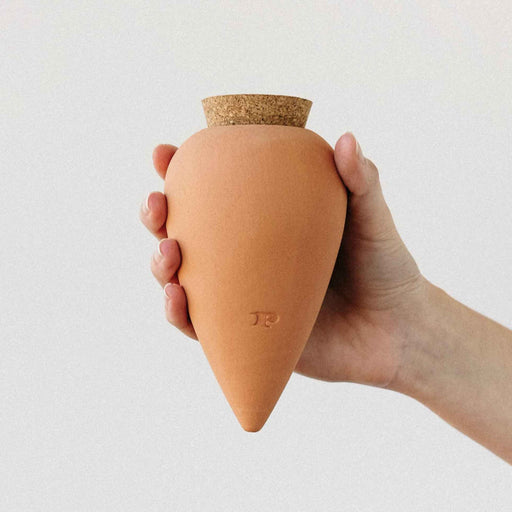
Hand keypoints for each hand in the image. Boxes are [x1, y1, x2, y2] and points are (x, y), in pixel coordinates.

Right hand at [140, 134, 426, 388]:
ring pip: (183, 278)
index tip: (164, 154)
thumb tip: (346, 138)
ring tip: (167, 252)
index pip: (217, 192)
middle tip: (155, 203)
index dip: (181, 171)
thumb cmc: (385, 268)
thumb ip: (361, 181)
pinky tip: (176, 297)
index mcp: (268, 223)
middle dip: (157, 215)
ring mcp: (242, 296)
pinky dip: (179, 313)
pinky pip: (200, 326)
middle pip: (187, 232)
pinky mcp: (243, 336)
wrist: (397, 332)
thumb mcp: (373, 220)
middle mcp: (247, 257)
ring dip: (160, 264)